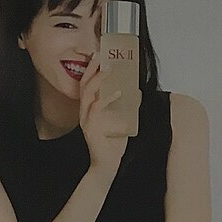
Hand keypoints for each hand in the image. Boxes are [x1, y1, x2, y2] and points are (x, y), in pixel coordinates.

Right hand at [78, 57, 128, 177]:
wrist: (106, 167)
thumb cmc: (113, 147)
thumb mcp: (122, 123)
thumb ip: (126, 108)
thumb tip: (137, 93)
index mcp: (89, 110)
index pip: (86, 85)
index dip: (90, 70)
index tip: (97, 56)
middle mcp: (85, 113)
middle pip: (84, 84)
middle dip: (91, 68)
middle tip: (99, 55)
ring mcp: (86, 120)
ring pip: (88, 93)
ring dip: (98, 78)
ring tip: (108, 68)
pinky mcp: (91, 127)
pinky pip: (97, 108)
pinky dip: (107, 98)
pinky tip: (118, 92)